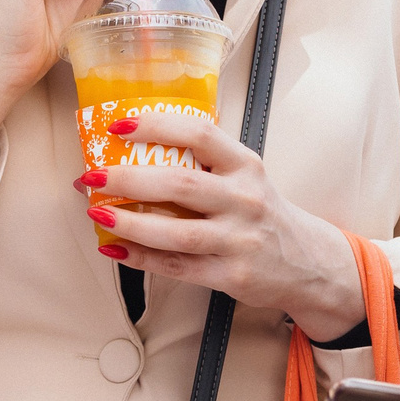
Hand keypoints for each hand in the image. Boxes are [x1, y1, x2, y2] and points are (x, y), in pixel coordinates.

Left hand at [79, 108, 363, 334]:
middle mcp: (244, 200)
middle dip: (128, 179)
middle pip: (180, 184)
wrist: (308, 263)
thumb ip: (202, 164)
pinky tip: (115, 249)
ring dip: (129, 223)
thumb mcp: (244, 178)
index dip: (156, 126)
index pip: (199, 134)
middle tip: (92, 175)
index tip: (118, 125)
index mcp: (245, 165)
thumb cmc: (262, 213)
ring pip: (175, 232)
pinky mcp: (232, 275)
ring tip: (97, 214)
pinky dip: (141, 259)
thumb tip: (129, 154)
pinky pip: (177, 267)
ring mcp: (239, 240)